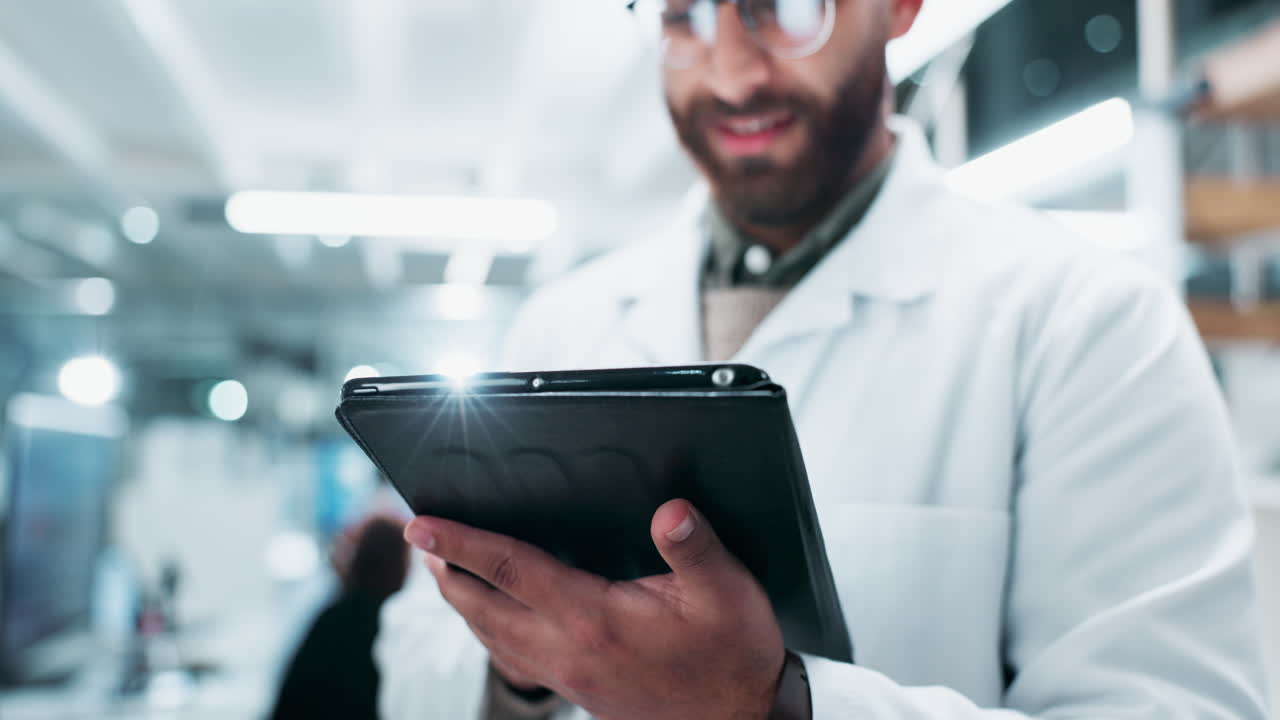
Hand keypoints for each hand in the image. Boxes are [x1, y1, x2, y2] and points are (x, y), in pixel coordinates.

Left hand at [404, 500, 785, 719]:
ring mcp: (568, 674)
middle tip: (418, 540)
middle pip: (482, 606)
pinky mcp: (577, 688)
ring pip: (491, 636)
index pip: (510, 570)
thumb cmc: (733, 656)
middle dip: (444, 571)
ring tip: (442, 570)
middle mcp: (569, 650)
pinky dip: (487, 629)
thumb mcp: (729, 592)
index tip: (422, 525)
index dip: (462, 542)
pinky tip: (492, 616)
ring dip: (460, 602)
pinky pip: (512, 655)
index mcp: (595, 618)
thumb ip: (695, 548)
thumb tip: (670, 511)